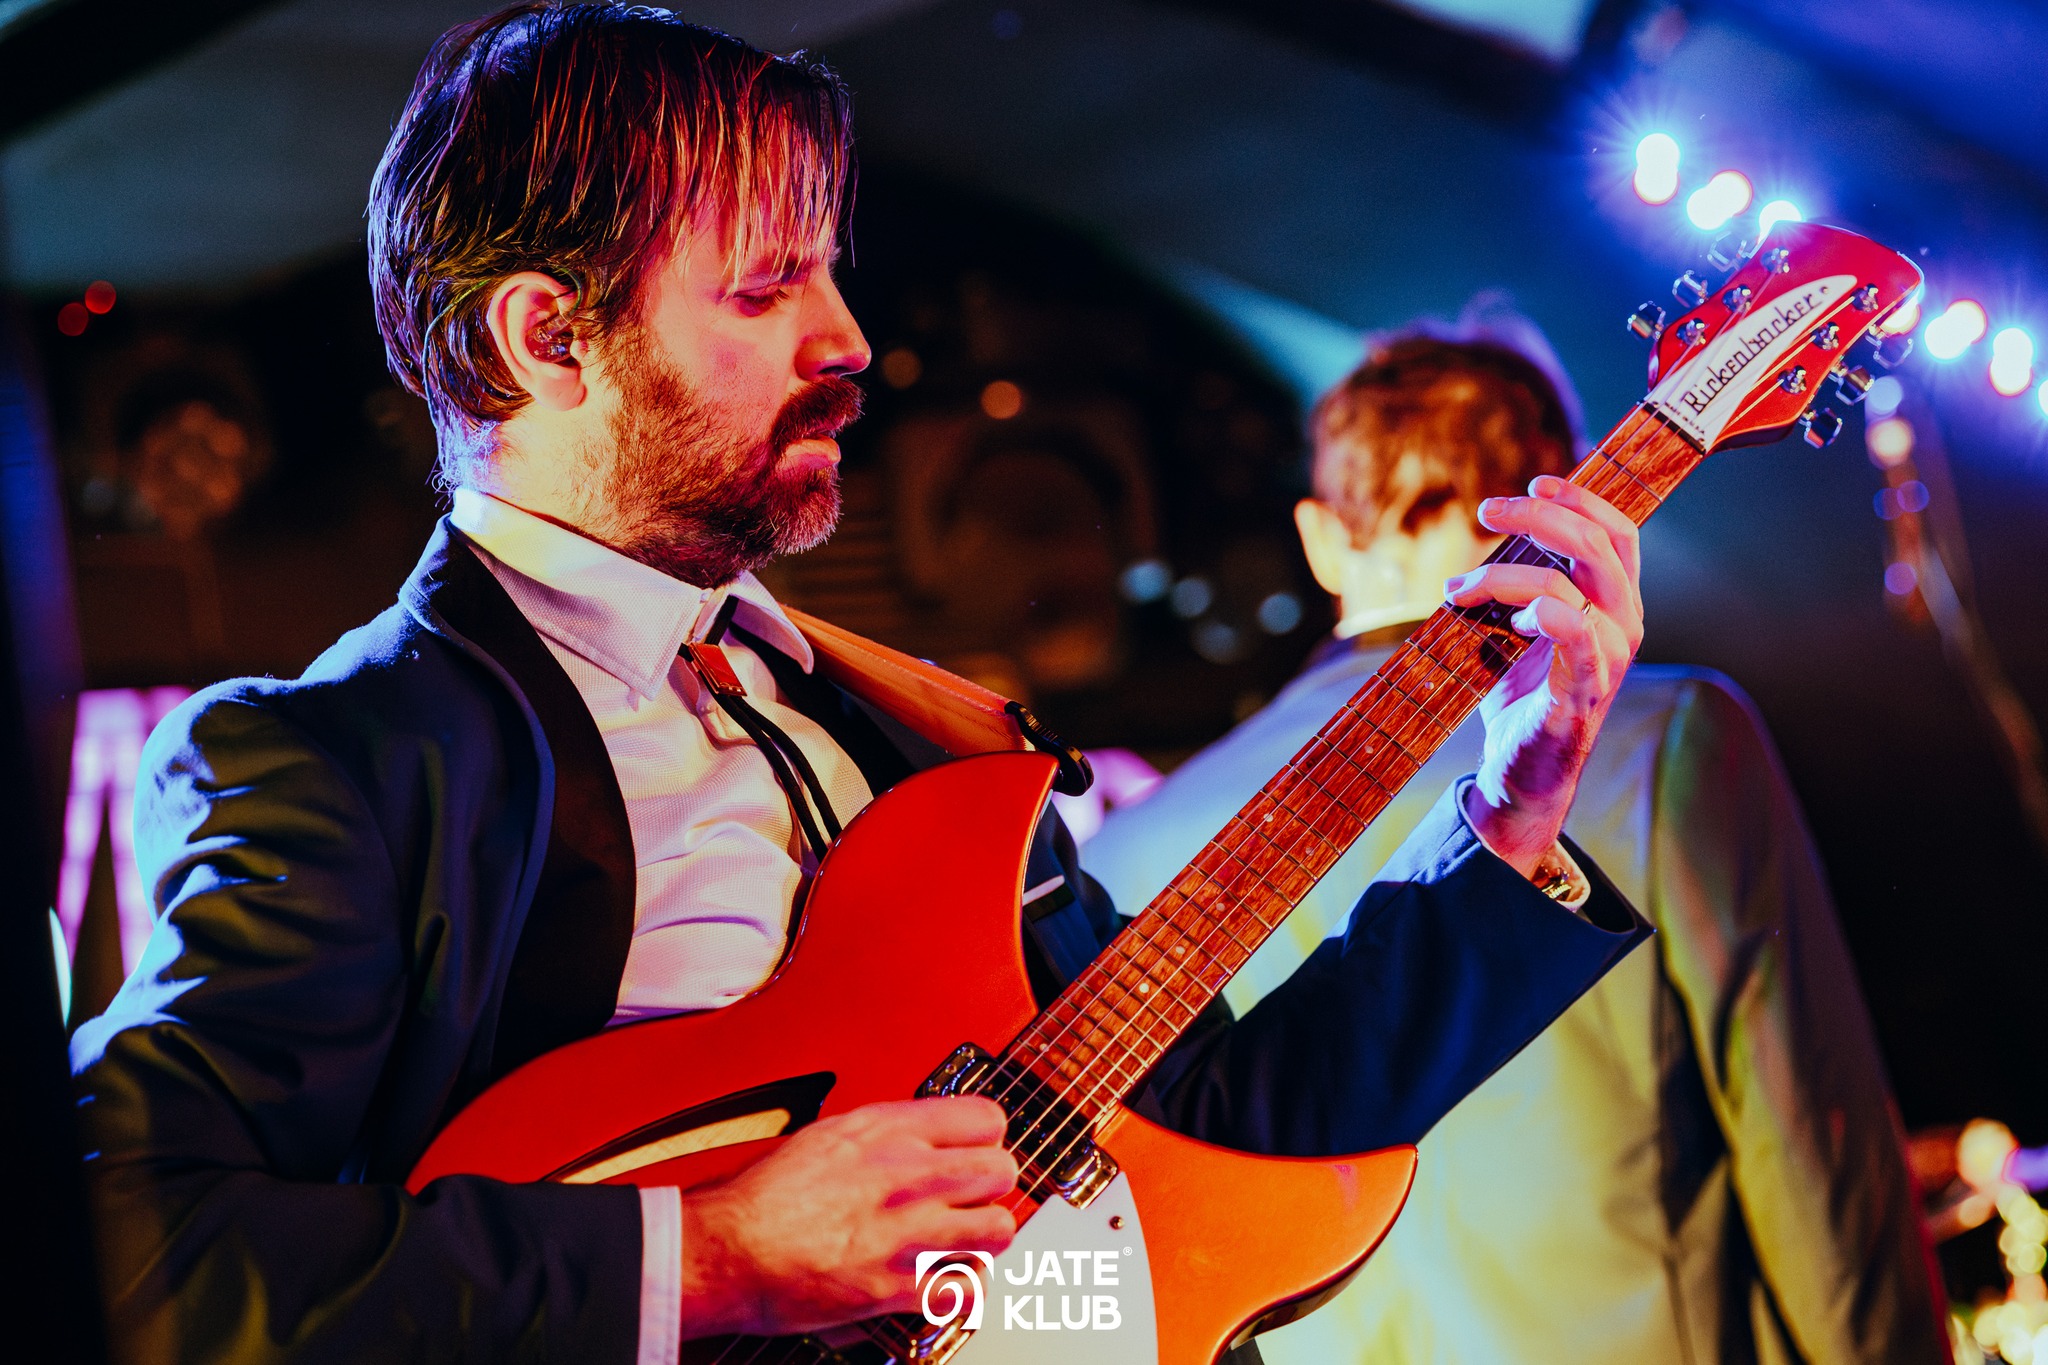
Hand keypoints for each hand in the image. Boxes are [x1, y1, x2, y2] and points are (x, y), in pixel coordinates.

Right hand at [676, 1096, 1017, 1338]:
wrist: (730, 1252)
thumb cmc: (760, 1197)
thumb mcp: (825, 1136)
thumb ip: (879, 1137)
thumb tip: (910, 1139)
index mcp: (888, 1132)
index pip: (985, 1118)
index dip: (985, 1136)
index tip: (976, 1149)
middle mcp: (909, 1176)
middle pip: (1002, 1171)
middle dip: (990, 1185)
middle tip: (972, 1196)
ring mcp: (911, 1233)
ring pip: (999, 1229)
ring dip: (983, 1236)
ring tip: (962, 1239)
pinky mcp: (902, 1288)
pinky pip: (969, 1290)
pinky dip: (961, 1289)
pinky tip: (942, 1281)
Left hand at [1443, 476, 1643, 876]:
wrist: (1520, 771)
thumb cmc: (1520, 697)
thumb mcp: (1516, 627)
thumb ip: (1515, 585)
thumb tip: (1484, 538)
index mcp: (1615, 604)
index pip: (1618, 533)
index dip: (1582, 498)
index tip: (1537, 479)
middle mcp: (1624, 625)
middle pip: (1598, 545)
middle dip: (1538, 515)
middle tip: (1486, 510)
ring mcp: (1610, 659)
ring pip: (1573, 585)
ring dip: (1506, 574)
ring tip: (1461, 588)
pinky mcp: (1585, 691)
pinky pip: (1576, 637)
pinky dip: (1542, 614)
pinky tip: (1512, 621)